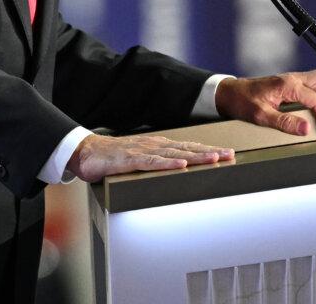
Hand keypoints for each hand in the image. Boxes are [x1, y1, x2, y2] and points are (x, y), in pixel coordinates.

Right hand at [65, 133, 233, 182]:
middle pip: (186, 149)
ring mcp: (142, 151)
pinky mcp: (130, 159)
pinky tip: (181, 165)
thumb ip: (155, 165)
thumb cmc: (112, 159)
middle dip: (209, 152)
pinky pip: (152, 162)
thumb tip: (174, 171)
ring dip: (195, 156)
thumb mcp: (138, 161)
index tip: (226, 153)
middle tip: (229, 155)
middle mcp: (153, 145)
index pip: (187, 148)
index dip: (206, 150)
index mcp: (156, 146)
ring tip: (214, 159)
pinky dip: (168, 164)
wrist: (85, 152)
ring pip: (173, 154)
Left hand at [214, 70, 315, 138]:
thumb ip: (284, 122)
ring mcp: (292, 80)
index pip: (315, 100)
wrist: (229, 93)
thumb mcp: (260, 116)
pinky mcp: (290, 84)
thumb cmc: (242, 102)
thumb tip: (305, 128)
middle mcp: (292, 79)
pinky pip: (314, 83)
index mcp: (287, 86)